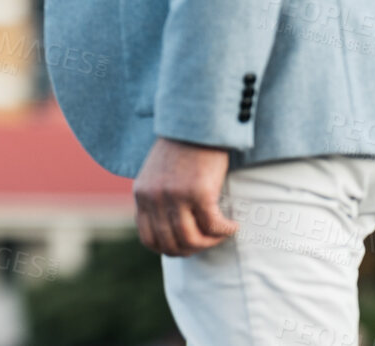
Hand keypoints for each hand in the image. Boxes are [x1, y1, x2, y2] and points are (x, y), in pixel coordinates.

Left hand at [132, 137, 238, 256]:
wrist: (196, 124)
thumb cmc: (182, 150)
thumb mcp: (158, 176)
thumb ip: (158, 200)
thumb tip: (173, 232)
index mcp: (141, 195)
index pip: (149, 240)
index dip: (170, 249)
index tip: (189, 245)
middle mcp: (153, 198)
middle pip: (171, 244)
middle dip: (194, 249)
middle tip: (210, 240)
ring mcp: (174, 196)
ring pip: (191, 240)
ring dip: (211, 242)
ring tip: (222, 232)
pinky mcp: (198, 192)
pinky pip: (213, 226)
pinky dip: (225, 230)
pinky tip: (233, 225)